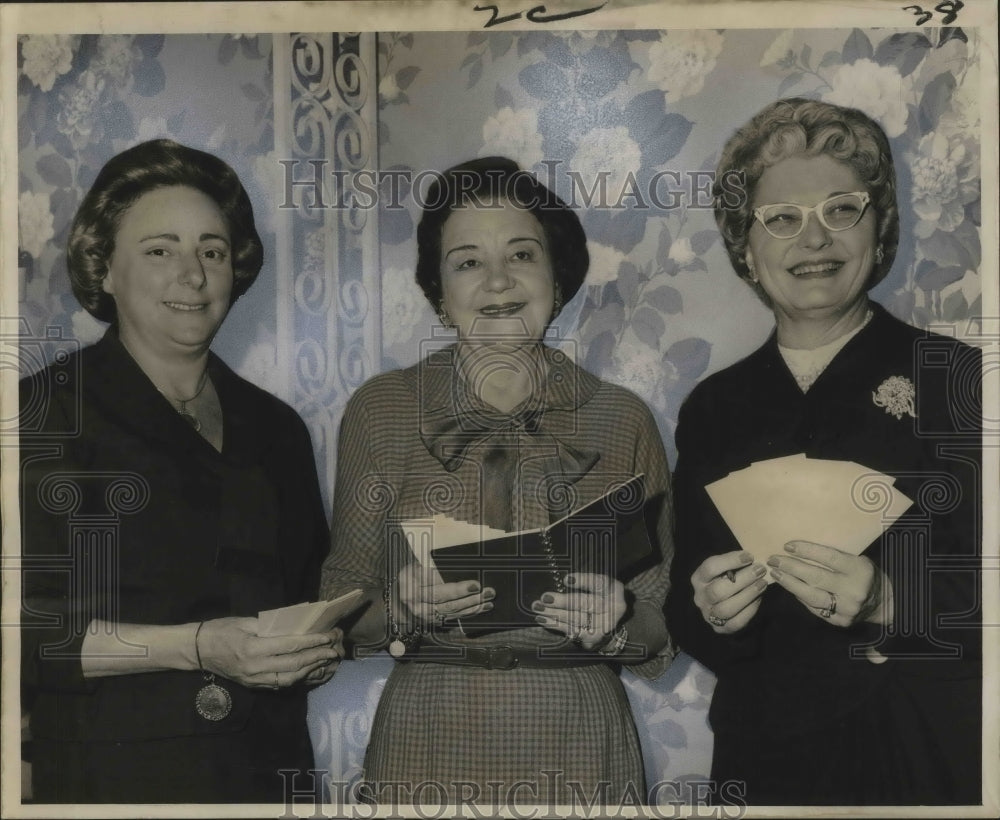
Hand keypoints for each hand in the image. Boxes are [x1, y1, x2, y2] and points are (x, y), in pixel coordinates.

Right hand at [197, 617, 341, 688]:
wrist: (197, 651)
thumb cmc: (221, 630)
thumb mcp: (245, 621)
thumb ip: (270, 626)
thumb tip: (296, 625)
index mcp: (253, 648)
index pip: (290, 645)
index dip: (312, 641)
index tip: (328, 636)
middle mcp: (255, 668)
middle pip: (294, 664)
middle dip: (317, 657)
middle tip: (334, 650)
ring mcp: (254, 680)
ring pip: (290, 678)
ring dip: (311, 670)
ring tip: (327, 661)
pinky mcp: (254, 685)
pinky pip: (280, 684)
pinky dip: (298, 678)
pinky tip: (310, 671)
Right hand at [396, 562, 493, 625]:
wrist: (398, 600)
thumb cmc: (410, 577)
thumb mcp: (415, 568)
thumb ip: (431, 570)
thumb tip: (459, 567)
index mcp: (413, 590)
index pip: (439, 592)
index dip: (458, 590)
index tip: (476, 584)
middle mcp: (419, 607)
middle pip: (449, 605)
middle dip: (471, 599)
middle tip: (489, 592)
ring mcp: (427, 617)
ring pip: (454, 613)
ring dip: (474, 607)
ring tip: (489, 600)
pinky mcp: (435, 622)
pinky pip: (455, 617)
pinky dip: (470, 613)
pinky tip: (482, 607)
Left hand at [532, 573, 624, 650]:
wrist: (610, 623)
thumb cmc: (598, 597)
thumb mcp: (597, 586)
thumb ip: (584, 582)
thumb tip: (559, 580)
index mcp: (614, 590)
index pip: (599, 583)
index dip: (583, 581)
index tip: (566, 580)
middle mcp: (612, 609)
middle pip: (587, 604)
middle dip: (564, 601)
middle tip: (545, 597)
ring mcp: (604, 626)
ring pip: (576, 618)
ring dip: (554, 613)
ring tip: (538, 607)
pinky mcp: (593, 638)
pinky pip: (571, 630)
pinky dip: (555, 624)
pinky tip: (542, 618)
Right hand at [691, 550, 767, 633]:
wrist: (720, 601)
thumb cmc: (725, 579)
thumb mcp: (724, 568)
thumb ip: (734, 563)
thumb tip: (754, 558)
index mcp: (698, 579)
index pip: (710, 568)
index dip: (730, 561)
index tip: (749, 556)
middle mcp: (700, 597)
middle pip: (718, 591)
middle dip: (742, 579)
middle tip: (759, 570)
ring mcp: (708, 615)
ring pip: (726, 609)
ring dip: (747, 595)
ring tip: (762, 583)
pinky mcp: (720, 628)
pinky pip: (736, 623)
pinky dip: (749, 610)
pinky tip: (759, 599)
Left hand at [767, 540, 891, 626]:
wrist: (884, 603)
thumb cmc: (865, 575)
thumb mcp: (857, 560)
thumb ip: (834, 557)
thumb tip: (799, 550)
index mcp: (859, 570)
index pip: (828, 558)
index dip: (806, 550)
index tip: (787, 546)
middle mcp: (853, 590)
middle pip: (815, 577)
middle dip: (790, 567)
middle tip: (773, 560)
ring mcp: (846, 609)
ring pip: (811, 596)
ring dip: (789, 583)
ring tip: (776, 573)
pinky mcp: (840, 622)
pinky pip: (814, 608)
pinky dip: (800, 597)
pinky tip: (790, 587)